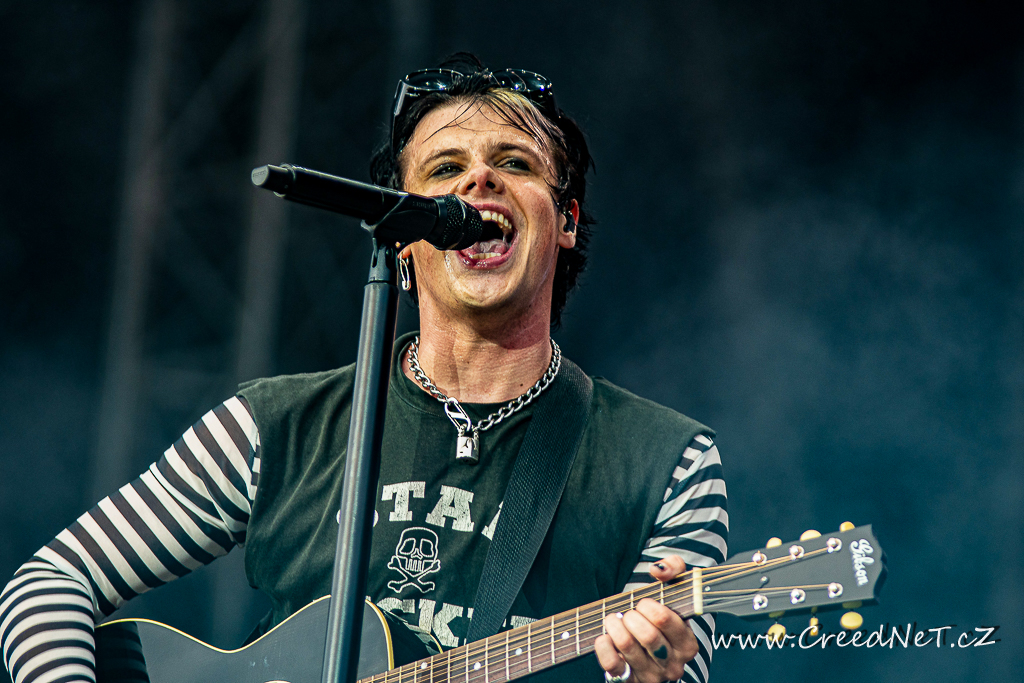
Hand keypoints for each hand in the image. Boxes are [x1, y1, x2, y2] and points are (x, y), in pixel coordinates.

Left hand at [594, 556, 697, 682]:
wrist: (644, 641)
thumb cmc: (659, 613)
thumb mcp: (674, 588)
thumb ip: (674, 568)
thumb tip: (658, 569)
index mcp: (687, 644)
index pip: (665, 619)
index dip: (648, 606)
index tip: (643, 602)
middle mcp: (672, 664)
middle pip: (648, 636)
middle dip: (632, 616)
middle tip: (628, 612)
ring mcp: (651, 675)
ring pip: (628, 647)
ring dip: (615, 626)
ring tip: (614, 619)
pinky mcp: (630, 681)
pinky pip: (612, 664)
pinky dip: (603, 646)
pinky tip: (605, 636)